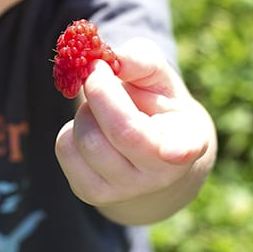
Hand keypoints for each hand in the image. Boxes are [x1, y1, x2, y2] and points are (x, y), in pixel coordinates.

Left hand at [55, 38, 215, 224]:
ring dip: (85, 110)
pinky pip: (65, 148)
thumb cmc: (154, 104)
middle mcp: (159, 174)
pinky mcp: (90, 192)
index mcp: (187, 140)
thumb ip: (142, 60)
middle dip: (100, 90)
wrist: (144, 152)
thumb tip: (115, 59)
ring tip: (101, 109)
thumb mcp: (158, 78)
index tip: (173, 151)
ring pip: (86, 138)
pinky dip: (70, 128)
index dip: (179, 150)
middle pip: (120, 131)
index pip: (185, 148)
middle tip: (98, 71)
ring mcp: (124, 189)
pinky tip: (91, 129)